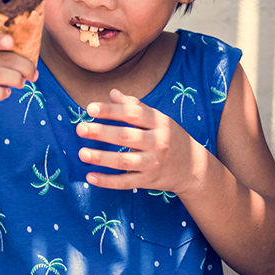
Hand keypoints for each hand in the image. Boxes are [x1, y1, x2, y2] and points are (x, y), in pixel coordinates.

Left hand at [76, 88, 206, 195]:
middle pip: (127, 136)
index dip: (111, 110)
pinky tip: (90, 177)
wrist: (194, 167)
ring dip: (102, 158)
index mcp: (159, 123)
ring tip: (81, 153)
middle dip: (102, 133)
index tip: (90, 108)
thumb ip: (135, 107)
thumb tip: (112, 92)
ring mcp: (154, 163)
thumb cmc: (169, 137)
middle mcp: (158, 142)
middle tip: (80, 129)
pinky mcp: (149, 181)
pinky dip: (108, 181)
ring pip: (125, 161)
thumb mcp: (158, 119)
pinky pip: (126, 182)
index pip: (133, 114)